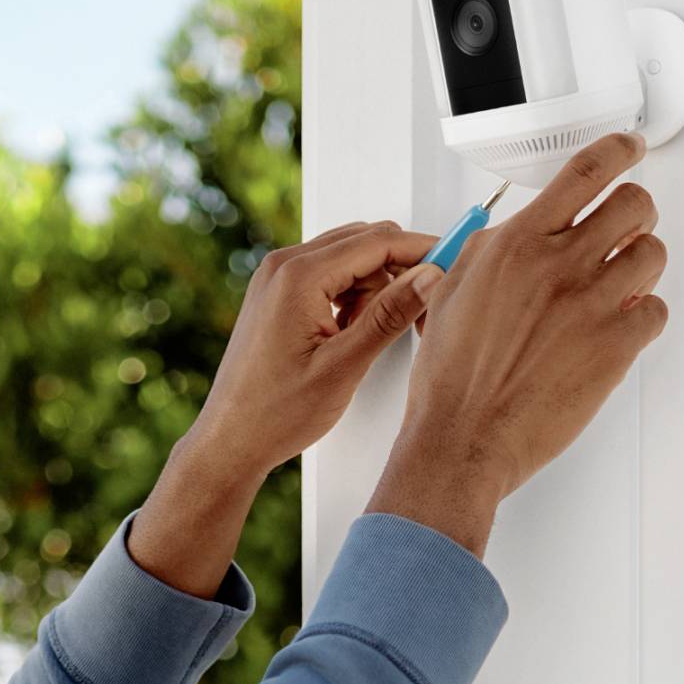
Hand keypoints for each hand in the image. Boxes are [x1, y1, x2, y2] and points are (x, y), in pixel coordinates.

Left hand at [190, 220, 447, 479]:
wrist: (230, 442)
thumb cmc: (274, 414)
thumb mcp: (344, 366)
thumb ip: (390, 315)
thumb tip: (431, 276)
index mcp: (297, 277)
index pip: (377, 241)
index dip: (421, 251)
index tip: (453, 265)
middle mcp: (282, 267)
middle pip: (364, 242)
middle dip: (397, 272)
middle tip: (413, 316)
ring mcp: (276, 278)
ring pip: (349, 259)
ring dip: (372, 289)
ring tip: (364, 340)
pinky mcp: (276, 295)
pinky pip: (328, 277)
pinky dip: (349, 298)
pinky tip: (347, 336)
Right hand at [395, 131, 668, 502]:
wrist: (462, 441)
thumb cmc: (450, 382)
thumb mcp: (449, 295)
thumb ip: (488, 252)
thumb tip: (511, 232)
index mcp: (518, 245)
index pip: (586, 171)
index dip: (619, 150)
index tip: (630, 149)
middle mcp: (559, 265)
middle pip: (635, 203)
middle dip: (634, 215)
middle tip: (625, 233)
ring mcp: (592, 305)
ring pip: (653, 254)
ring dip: (640, 267)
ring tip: (617, 289)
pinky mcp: (615, 347)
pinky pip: (655, 311)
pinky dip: (641, 319)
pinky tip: (615, 331)